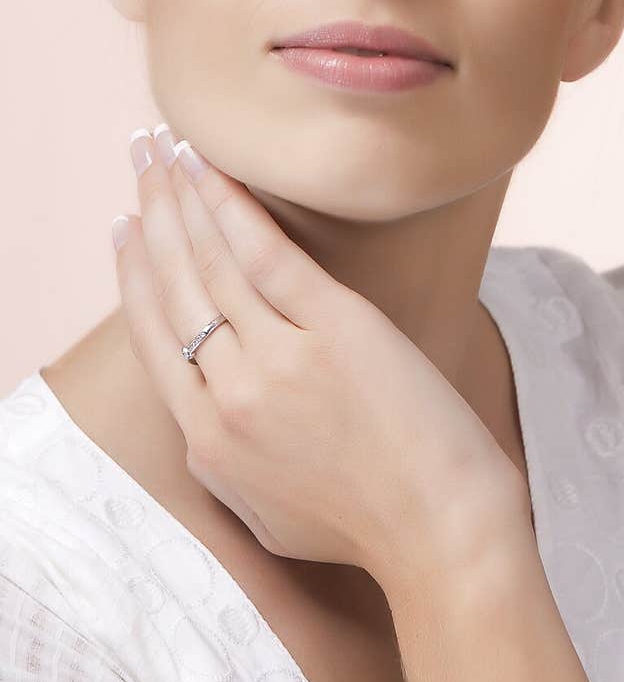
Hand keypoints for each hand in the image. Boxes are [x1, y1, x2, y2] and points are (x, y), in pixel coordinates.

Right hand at [112, 126, 526, 588]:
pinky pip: (268, 254)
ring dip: (183, 195)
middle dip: (152, 213)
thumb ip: (225, 458)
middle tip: (139, 160)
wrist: (440, 532)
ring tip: (166, 149)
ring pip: (212, 262)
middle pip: (175, 285)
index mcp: (207, 442)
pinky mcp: (334, 328)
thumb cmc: (366, 526)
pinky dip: (234, 207)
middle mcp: (228, 395)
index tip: (125, 227)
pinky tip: (212, 170)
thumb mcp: (265, 510)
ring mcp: (279, 358)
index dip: (134, 274)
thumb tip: (210, 408)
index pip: (153, 337)